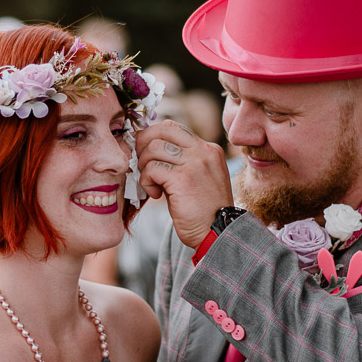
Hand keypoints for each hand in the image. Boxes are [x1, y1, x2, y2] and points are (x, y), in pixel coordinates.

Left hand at [136, 121, 235, 249]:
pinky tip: (155, 194)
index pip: (173, 128)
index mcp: (208, 149)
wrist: (218, 233)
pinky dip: (147, 181)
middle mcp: (204, 151)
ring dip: (144, 166)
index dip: (152, 137)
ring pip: (154, 148)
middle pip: (162, 130)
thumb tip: (147, 150)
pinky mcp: (183, 178)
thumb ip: (179, 162)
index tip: (144, 153)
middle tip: (142, 166)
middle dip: (143, 146)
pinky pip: (152, 168)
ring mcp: (195, 163)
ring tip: (151, 184)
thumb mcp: (197, 178)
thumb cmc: (203, 211)